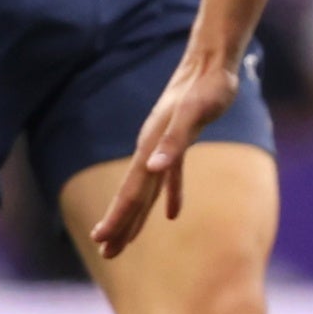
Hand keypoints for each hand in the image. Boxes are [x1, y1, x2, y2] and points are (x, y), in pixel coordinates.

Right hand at [89, 48, 247, 258]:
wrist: (211, 61)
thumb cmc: (207, 86)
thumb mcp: (194, 113)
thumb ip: (174, 142)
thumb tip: (152, 169)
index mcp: (150, 147)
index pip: (131, 191)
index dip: (117, 217)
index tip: (101, 241)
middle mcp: (151, 150)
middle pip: (132, 195)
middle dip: (119, 224)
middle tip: (105, 252)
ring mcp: (163, 147)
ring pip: (146, 190)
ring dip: (136, 216)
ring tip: (123, 241)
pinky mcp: (179, 144)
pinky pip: (170, 178)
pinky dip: (169, 197)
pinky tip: (170, 215)